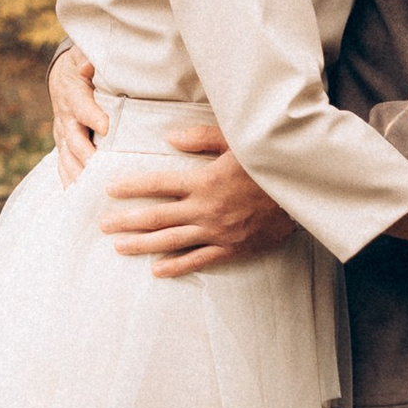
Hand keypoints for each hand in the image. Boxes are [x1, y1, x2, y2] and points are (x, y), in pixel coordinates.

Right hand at [48, 45, 106, 180]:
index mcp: (72, 95)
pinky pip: (64, 167)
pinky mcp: (64, 147)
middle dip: (87, 156)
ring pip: (68, 158)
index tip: (106, 128)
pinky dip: (70, 183)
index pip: (82, 107)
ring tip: (90, 193)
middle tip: (102, 171)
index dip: (93, 117)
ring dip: (78, 175)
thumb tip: (88, 65)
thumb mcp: (83, 56)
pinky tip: (78, 200)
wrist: (63, 76)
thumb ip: (87, 59)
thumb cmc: (81, 65)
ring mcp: (62, 135)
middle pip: (74, 140)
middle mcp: (64, 118)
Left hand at [99, 136, 294, 278]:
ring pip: (171, 241)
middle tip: (103, 225)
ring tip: (119, 247)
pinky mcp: (232, 248)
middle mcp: (206, 209)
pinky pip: (198, 259)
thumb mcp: (238, 141)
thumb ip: (202, 138)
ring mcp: (217, 232)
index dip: (132, 186)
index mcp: (204, 181)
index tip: (109, 189)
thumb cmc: (270, 162)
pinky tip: (157, 270)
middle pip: (157, 217)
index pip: (158, 183)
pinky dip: (177, 266)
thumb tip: (169, 138)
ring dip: (142, 244)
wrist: (304, 194)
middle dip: (126, 221)